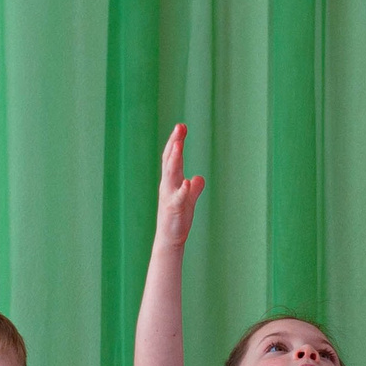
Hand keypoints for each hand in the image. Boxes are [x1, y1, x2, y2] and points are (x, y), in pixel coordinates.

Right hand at [156, 123, 205, 247]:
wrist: (170, 239)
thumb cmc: (178, 219)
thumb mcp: (188, 200)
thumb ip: (193, 188)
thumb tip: (198, 178)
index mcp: (170, 181)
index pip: (171, 157)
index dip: (175, 141)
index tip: (181, 126)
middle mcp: (167, 185)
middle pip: (170, 160)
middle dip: (174, 143)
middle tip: (179, 127)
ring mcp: (169, 196)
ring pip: (171, 174)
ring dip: (175, 159)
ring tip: (179, 144)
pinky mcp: (175, 209)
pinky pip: (178, 198)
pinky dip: (182, 189)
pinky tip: (187, 181)